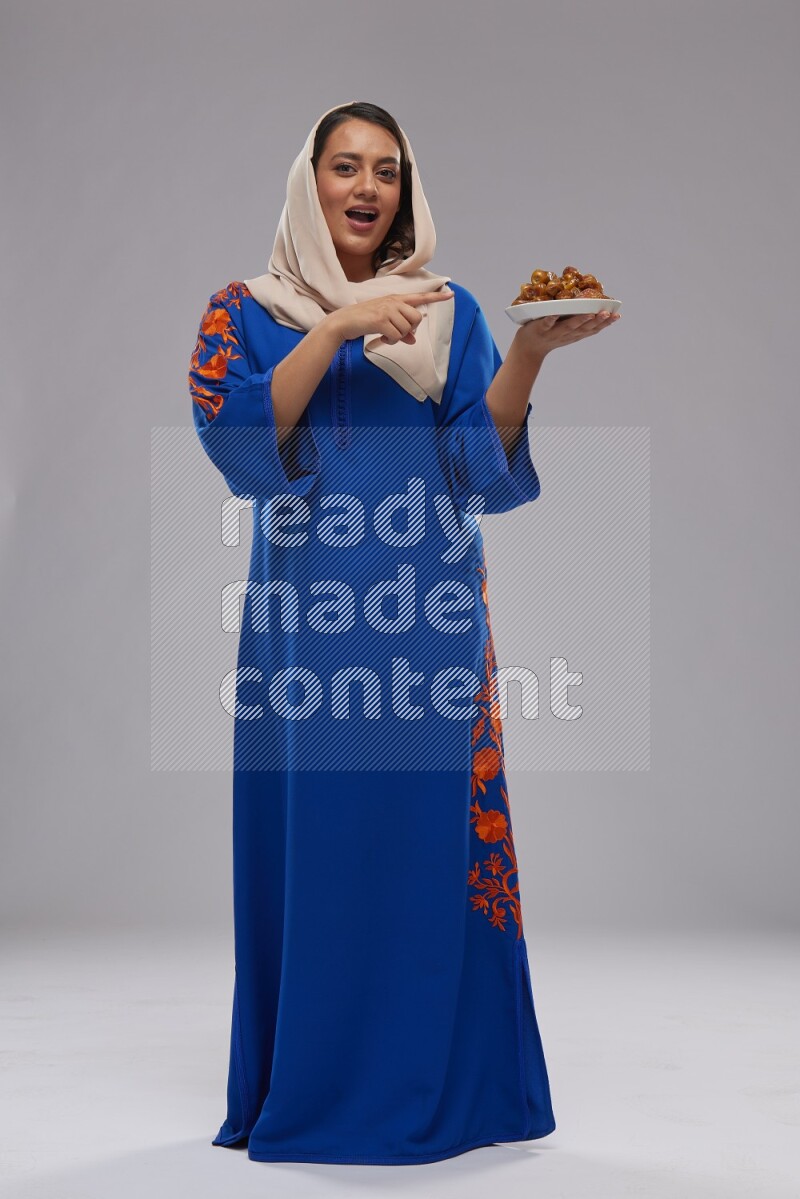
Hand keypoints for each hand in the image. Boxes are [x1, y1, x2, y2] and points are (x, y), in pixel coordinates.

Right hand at [326, 290, 454, 345]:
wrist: (344, 321)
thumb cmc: (364, 321)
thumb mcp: (384, 323)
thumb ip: (400, 330)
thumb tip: (412, 340)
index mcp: (395, 299)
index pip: (419, 297)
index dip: (435, 297)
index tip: (450, 294)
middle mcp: (393, 301)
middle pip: (416, 318)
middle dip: (410, 329)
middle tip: (396, 333)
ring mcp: (387, 309)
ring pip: (406, 329)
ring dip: (397, 338)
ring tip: (385, 336)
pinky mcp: (381, 320)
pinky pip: (396, 336)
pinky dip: (390, 341)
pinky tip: (382, 339)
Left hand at [514, 309, 620, 360]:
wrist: (527, 349)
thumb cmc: (549, 335)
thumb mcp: (567, 331)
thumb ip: (579, 321)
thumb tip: (593, 304)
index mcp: (574, 335)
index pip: (593, 329)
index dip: (606, 323)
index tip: (617, 315)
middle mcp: (566, 335)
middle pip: (584, 329)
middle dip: (597, 321)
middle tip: (608, 313)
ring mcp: (553, 333)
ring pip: (568, 327)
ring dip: (579, 321)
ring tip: (589, 313)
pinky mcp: (539, 329)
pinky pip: (545, 324)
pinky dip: (550, 319)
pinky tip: (555, 313)